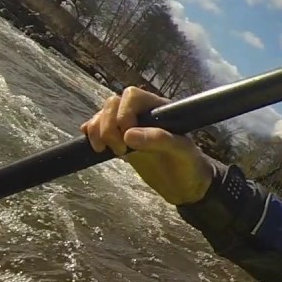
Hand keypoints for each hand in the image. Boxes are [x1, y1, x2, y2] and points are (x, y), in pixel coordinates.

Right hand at [80, 86, 214, 205]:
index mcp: (160, 109)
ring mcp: (129, 126)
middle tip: (120, 151)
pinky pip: (98, 128)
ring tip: (103, 150)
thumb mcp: (182, 152)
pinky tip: (95, 146)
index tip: (128, 138)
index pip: (132, 96)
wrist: (185, 185)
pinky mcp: (119, 140)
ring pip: (102, 115)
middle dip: (108, 125)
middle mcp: (143, 113)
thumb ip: (160, 139)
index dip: (124, 113)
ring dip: (96, 130)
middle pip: (112, 104)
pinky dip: (91, 134)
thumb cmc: (190, 165)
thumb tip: (127, 134)